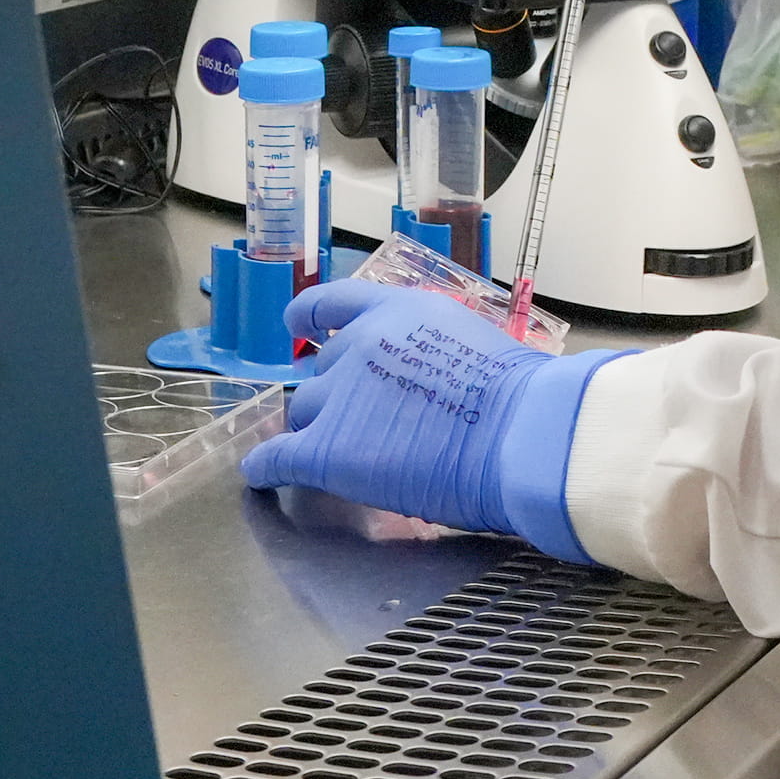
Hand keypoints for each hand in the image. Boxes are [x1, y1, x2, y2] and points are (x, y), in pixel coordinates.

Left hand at [239, 279, 625, 562]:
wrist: (517, 434)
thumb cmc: (516, 395)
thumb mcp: (469, 341)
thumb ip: (431, 351)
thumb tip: (426, 379)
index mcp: (396, 310)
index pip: (334, 303)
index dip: (309, 317)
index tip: (297, 327)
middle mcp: (358, 344)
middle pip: (322, 372)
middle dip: (336, 396)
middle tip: (366, 426)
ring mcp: (337, 397)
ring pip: (304, 415)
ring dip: (318, 432)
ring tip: (342, 458)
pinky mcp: (325, 450)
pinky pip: (276, 458)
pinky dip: (265, 467)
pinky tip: (262, 476)